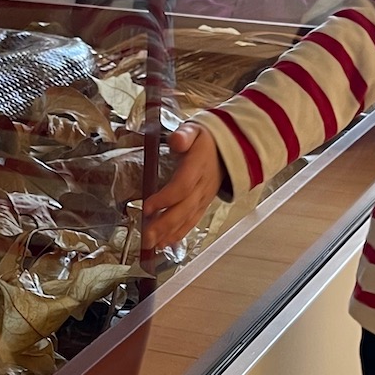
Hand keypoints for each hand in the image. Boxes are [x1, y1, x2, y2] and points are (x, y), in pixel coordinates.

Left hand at [142, 123, 224, 250]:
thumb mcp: (194, 129)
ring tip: (152, 245)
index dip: (165, 198)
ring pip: (188, 219)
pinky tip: (164, 244)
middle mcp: (203, 185)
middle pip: (184, 209)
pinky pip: (192, 222)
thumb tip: (176, 140)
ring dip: (169, 234)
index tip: (147, 206)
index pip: (183, 186)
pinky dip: (179, 234)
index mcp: (198, 165)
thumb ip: (185, 134)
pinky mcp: (203, 204)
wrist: (228, 148)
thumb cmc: (205, 140)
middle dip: (165, 224)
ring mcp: (204, 197)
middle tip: (146, 236)